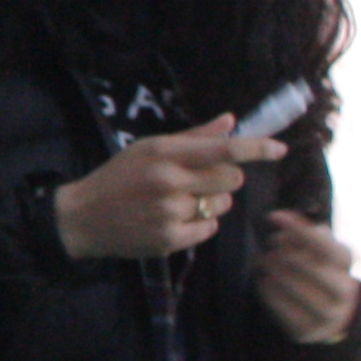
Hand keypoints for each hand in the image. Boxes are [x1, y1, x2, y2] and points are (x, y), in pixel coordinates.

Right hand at [54, 116, 279, 261]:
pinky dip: (199, 224)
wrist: (81, 217)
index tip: (279, 149)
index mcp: (164, 154)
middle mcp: (168, 182)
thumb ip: (193, 137)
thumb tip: (231, 121)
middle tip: (199, 180)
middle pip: (231, 178)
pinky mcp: (169, 239)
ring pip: (222, 205)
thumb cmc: (117, 177)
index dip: (256, 148)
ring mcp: (170, 213)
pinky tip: (174, 219)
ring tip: (180, 202)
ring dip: (211, 203)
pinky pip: (209, 228)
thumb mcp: (148, 149)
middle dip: (224, 178)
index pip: (223, 149)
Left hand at [257, 209, 360, 343]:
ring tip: (264, 260)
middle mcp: (344, 290)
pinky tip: (263, 280)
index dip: (299, 229)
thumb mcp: (319, 249)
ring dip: (276, 272)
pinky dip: (270, 292)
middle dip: (287, 254)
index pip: (326, 245)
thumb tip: (282, 220)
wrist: (333, 315)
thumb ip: (304, 233)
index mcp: (347, 265)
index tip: (274, 215)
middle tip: (270, 245)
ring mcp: (328, 314)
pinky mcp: (308, 330)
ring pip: (299, 291)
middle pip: (312, 268)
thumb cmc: (319, 270)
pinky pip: (285, 311)